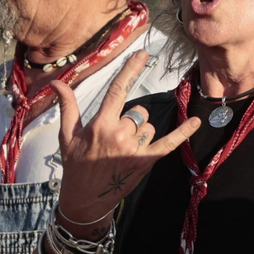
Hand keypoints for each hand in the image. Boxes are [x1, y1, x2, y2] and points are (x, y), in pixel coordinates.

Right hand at [53, 52, 201, 225]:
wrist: (85, 199)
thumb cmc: (75, 165)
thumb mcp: (66, 136)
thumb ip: (67, 107)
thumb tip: (57, 82)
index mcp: (100, 125)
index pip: (118, 90)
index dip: (131, 69)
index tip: (143, 53)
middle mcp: (119, 135)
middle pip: (137, 112)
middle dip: (130, 119)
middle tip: (115, 138)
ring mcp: (134, 149)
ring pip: (148, 126)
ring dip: (140, 133)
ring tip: (123, 149)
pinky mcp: (146, 161)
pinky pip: (168, 143)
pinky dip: (183, 133)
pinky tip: (195, 122)